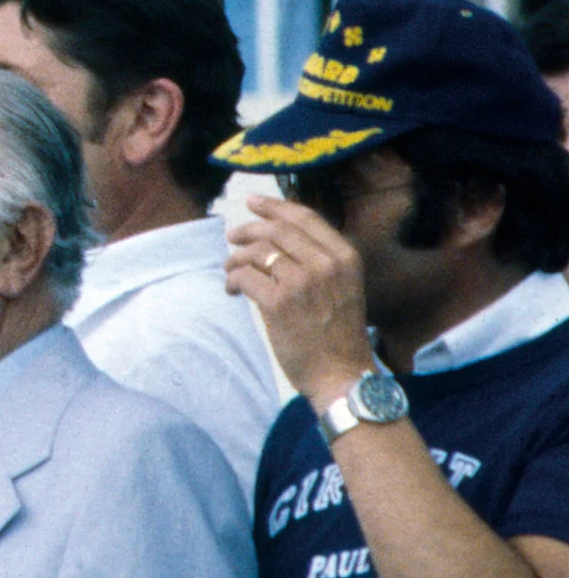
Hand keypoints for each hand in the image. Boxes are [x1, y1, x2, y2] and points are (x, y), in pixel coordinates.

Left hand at [230, 195, 378, 407]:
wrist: (341, 374)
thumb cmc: (338, 334)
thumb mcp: (343, 287)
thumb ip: (319, 260)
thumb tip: (275, 234)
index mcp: (345, 257)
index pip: (305, 217)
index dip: (274, 206)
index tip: (252, 203)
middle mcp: (325, 265)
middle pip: (275, 230)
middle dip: (248, 229)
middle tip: (233, 237)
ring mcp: (301, 282)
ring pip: (256, 252)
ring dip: (235, 258)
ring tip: (231, 269)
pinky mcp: (278, 303)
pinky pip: (243, 276)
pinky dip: (231, 279)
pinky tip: (232, 290)